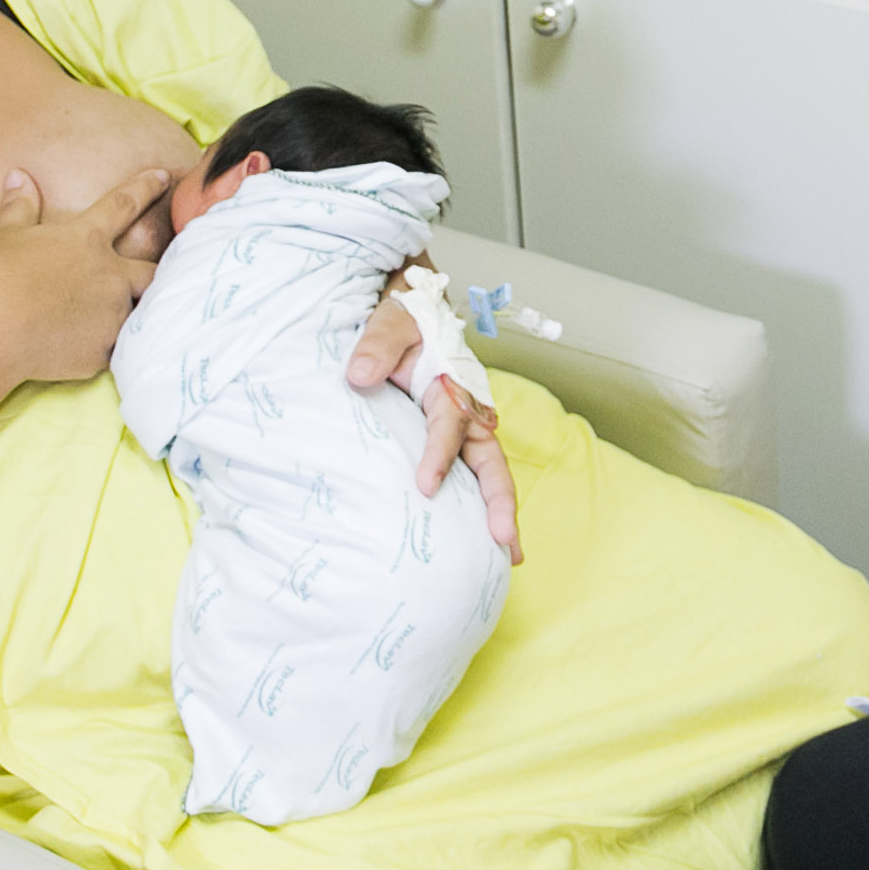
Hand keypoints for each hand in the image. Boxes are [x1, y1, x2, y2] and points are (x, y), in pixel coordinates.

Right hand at [0, 168, 165, 383]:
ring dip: (135, 313)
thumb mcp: (6, 234)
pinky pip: (115, 349)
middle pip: (151, 271)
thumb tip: (18, 175)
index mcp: (86, 239)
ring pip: (140, 313)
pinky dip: (107, 346)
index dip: (146, 187)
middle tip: (155, 277)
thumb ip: (19, 206)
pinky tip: (95, 349)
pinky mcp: (101, 350)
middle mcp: (110, 275)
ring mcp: (110, 314)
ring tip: (134, 320)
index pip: (124, 204)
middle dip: (157, 274)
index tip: (163, 175)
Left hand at [353, 269, 521, 561]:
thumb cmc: (403, 319)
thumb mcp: (390, 321)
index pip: (450, 422)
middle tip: (503, 539)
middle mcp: (468, 409)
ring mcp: (465, 429)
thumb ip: (377, 345)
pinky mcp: (455, 441)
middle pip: (491, 459)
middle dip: (499, 500)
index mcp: (454, 381)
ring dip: (501, 512)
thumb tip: (359, 376)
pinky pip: (471, 477)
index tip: (425, 486)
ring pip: (489, 474)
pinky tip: (485, 543)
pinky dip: (481, 508)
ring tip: (509, 556)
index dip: (440, 454)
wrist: (409, 314)